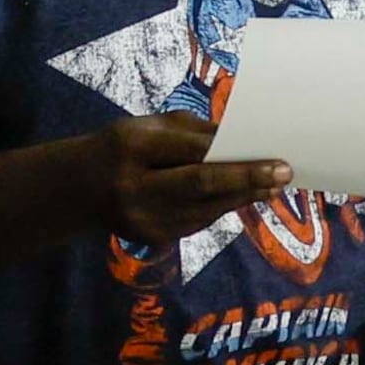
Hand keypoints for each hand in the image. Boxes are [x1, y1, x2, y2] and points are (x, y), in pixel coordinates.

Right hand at [92, 113, 290, 245]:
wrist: (80, 188)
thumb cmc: (124, 146)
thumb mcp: (149, 126)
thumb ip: (194, 132)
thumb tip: (243, 141)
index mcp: (131, 148)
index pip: (191, 153)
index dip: (233, 155)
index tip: (271, 155)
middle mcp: (135, 188)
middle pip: (200, 185)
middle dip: (247, 179)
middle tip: (284, 173)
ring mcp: (144, 219)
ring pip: (206, 208)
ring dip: (243, 196)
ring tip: (272, 185)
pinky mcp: (153, 238)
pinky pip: (199, 221)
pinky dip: (224, 207)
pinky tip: (245, 195)